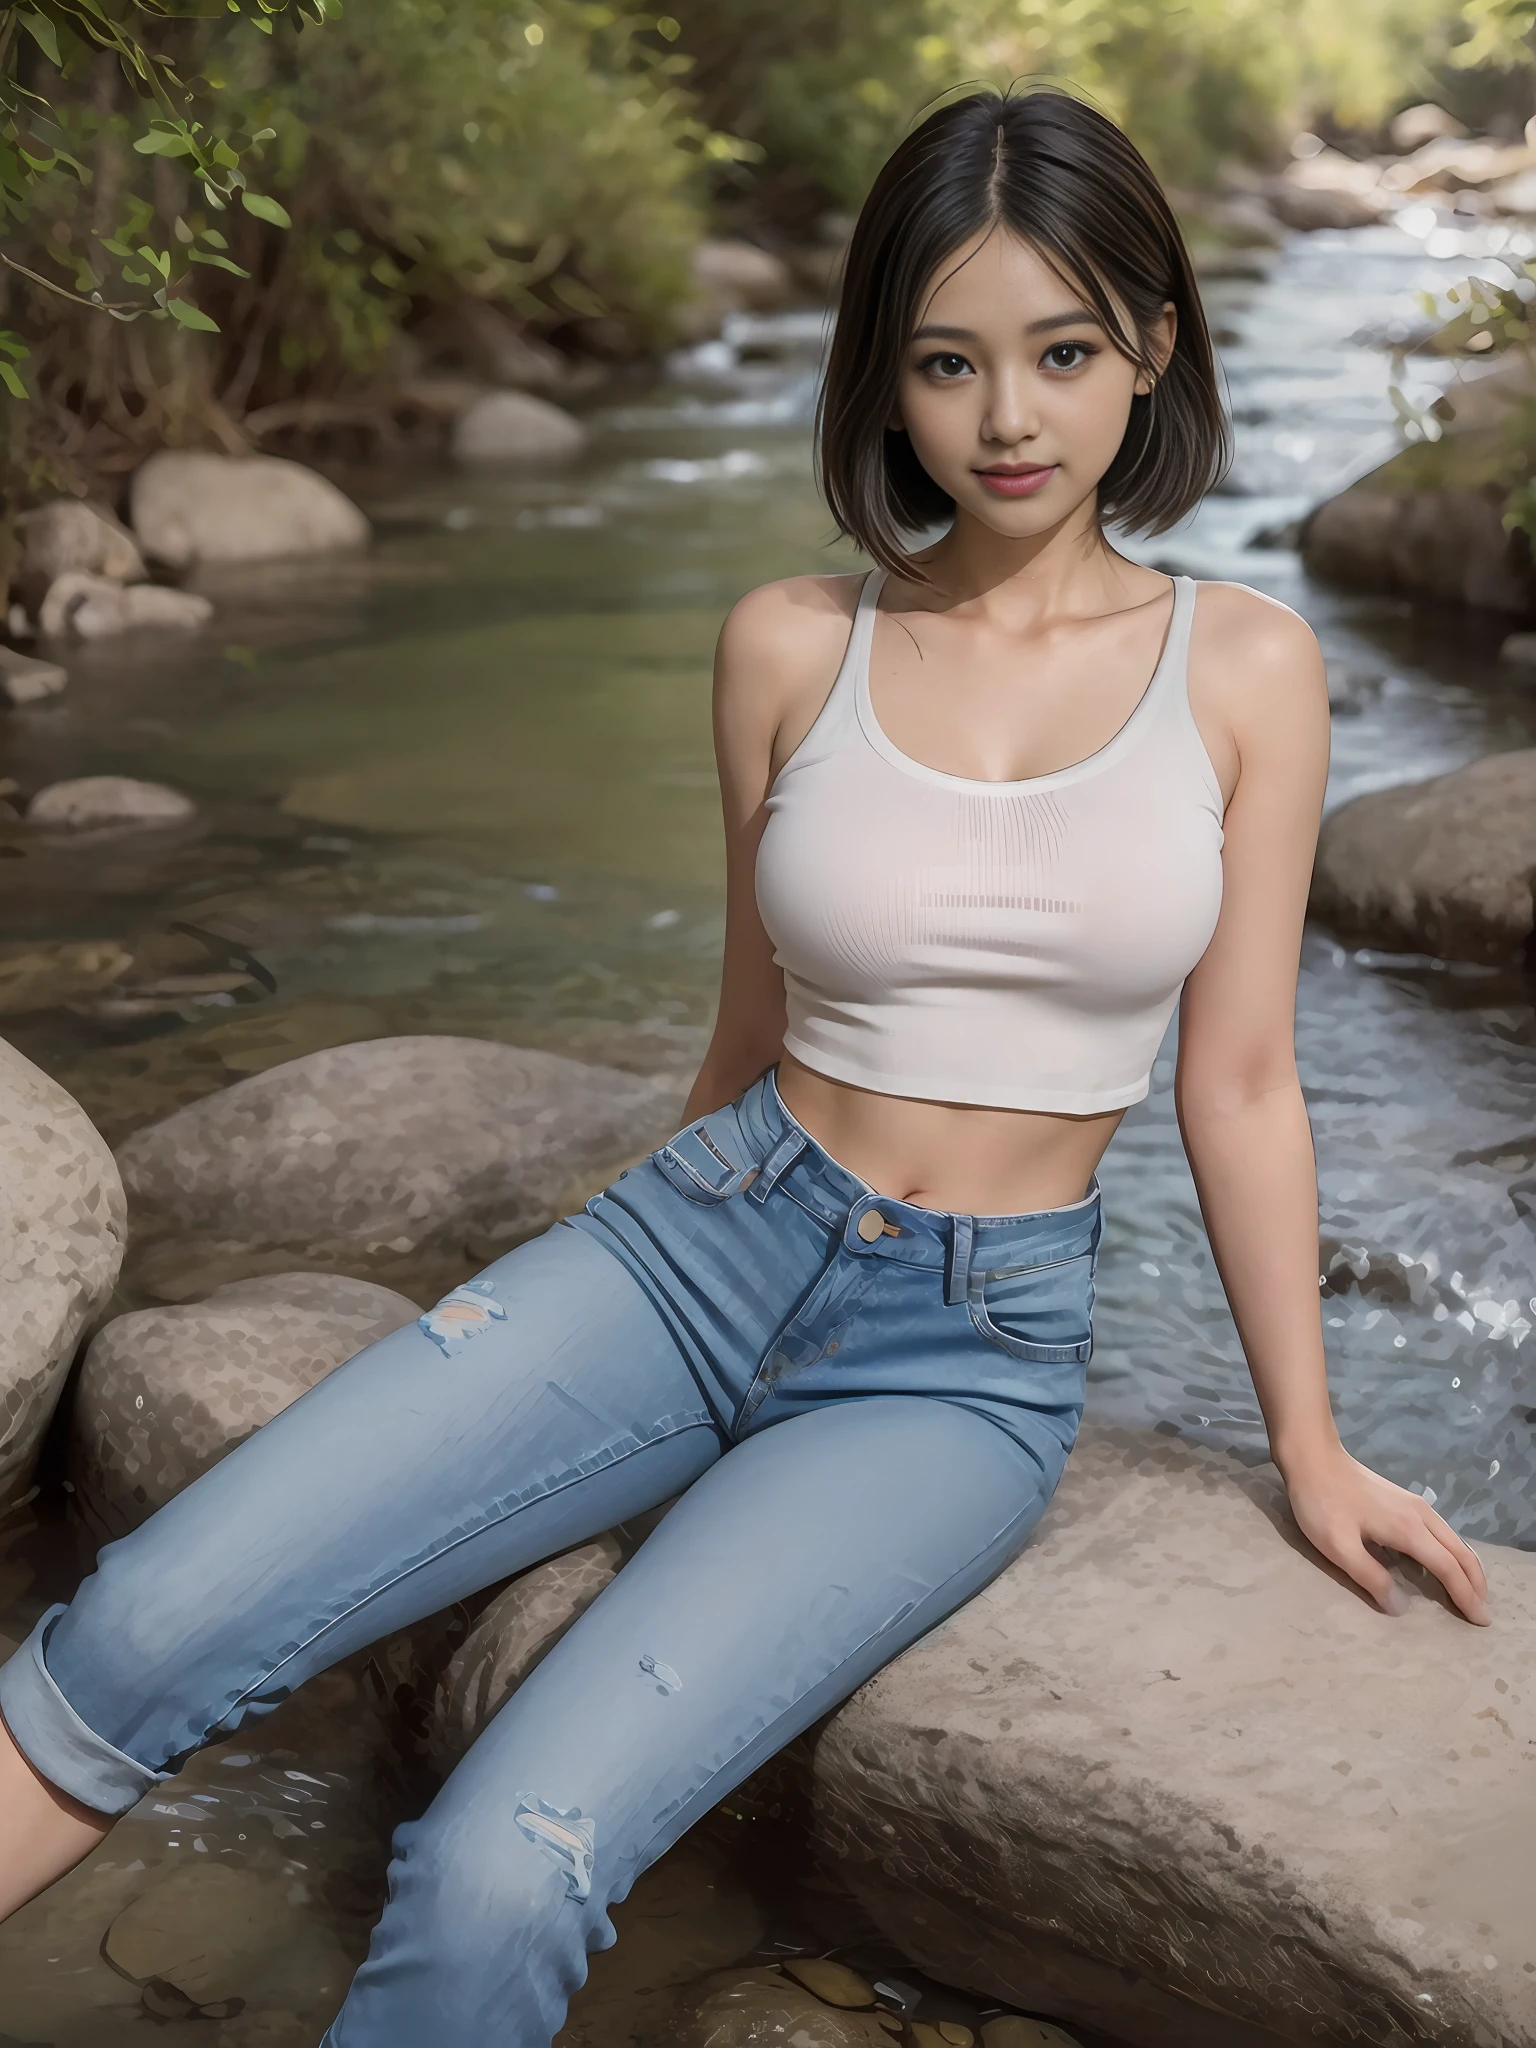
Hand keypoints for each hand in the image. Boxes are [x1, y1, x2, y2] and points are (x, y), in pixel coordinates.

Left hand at [1281, 1443, 1489, 1623]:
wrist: (1313, 1457)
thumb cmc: (1322, 1503)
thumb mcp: (1338, 1546)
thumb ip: (1370, 1577)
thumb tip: (1401, 1607)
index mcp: (1409, 1529)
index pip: (1449, 1568)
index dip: (1466, 1596)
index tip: (1480, 1621)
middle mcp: (1422, 1516)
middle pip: (1461, 1553)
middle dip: (1476, 1585)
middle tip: (1483, 1614)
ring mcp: (1416, 1505)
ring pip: (1455, 1540)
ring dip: (1468, 1568)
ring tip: (1471, 1594)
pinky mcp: (1406, 1501)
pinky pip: (1443, 1532)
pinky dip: (1454, 1553)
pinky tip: (1446, 1563)